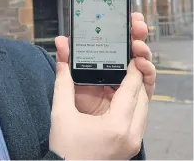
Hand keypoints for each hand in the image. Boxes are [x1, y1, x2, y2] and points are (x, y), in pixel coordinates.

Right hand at [49, 12, 155, 159]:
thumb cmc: (64, 150)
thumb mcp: (61, 113)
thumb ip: (63, 83)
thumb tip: (63, 61)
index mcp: (116, 126)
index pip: (131, 90)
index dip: (133, 71)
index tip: (131, 55)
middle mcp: (130, 136)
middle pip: (142, 99)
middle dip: (136, 79)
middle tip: (128, 62)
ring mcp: (132, 142)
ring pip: (143, 109)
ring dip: (135, 92)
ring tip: (123, 76)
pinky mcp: (129, 146)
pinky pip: (137, 118)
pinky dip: (131, 104)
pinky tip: (119, 95)